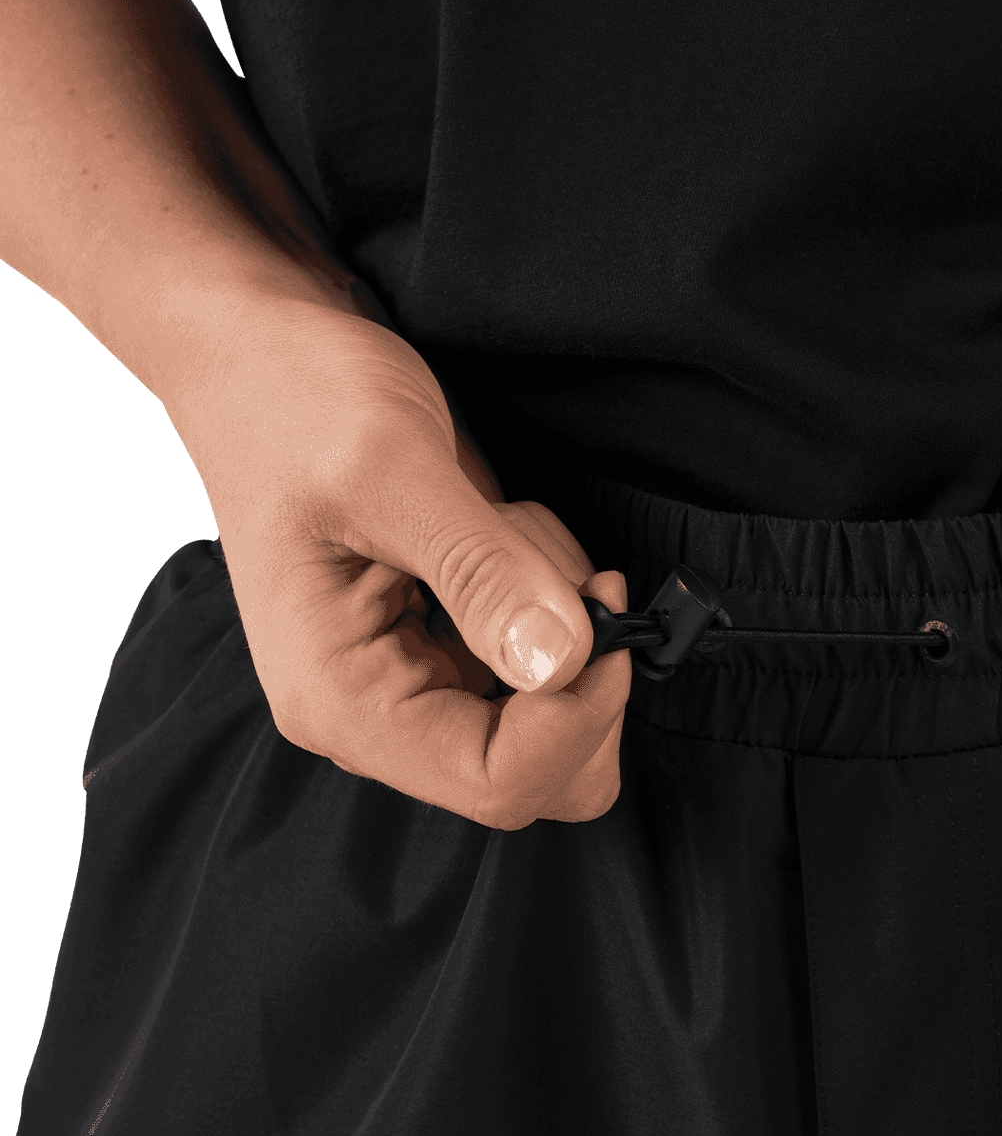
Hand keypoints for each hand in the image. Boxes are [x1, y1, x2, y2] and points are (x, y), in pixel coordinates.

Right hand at [162, 299, 629, 828]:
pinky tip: (505, 531)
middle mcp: (377, 715)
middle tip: (571, 567)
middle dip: (580, 674)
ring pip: (558, 719)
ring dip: (570, 622)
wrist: (264, 354)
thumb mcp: (395, 467)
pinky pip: (551, 667)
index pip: (496, 780)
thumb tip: (560, 663)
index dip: (577, 714)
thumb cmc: (299, 399)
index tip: (604, 607)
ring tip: (505, 524)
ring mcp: (417, 687)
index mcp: (340, 700)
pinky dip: (559, 600)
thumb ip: (481, 572)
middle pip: (539, 776)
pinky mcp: (451, 651)